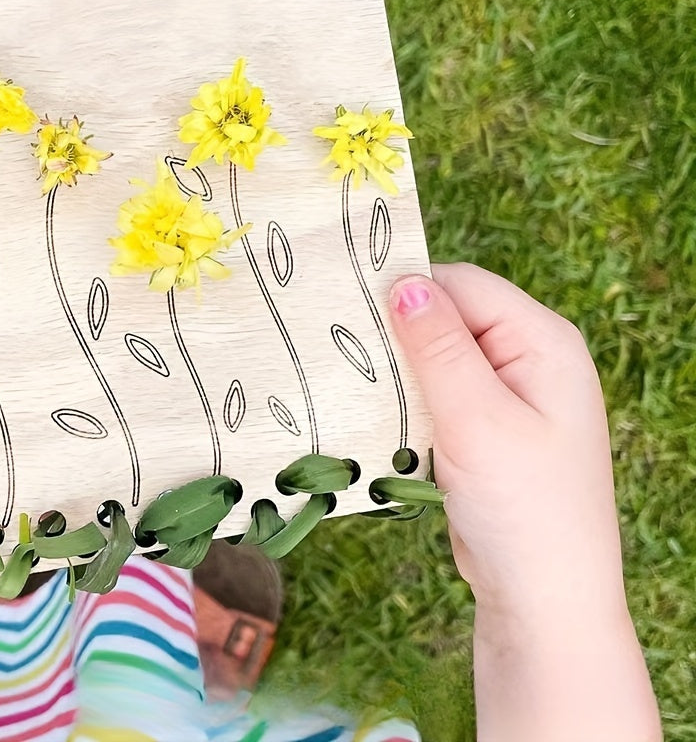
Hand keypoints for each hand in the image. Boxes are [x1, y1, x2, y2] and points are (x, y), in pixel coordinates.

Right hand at [390, 263, 659, 740]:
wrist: (543, 602)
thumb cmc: (522, 508)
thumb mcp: (477, 419)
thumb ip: (439, 346)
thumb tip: (404, 280)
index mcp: (543, 341)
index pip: (462, 286)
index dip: (407, 290)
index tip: (346, 307)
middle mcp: (529, 358)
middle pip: (448, 316)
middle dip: (397, 331)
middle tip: (339, 348)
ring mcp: (508, 395)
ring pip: (434, 355)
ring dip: (397, 370)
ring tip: (350, 383)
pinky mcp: (485, 427)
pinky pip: (435, 392)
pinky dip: (404, 400)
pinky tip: (374, 414)